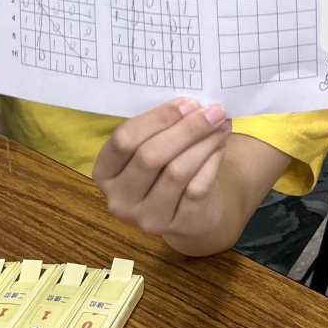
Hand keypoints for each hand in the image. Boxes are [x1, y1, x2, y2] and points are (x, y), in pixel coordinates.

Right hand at [93, 99, 231, 238]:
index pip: (123, 141)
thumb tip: (193, 105)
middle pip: (151, 156)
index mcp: (105, 172)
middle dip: (187, 129)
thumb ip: (162, 128)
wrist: (191, 210)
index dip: (157, 118)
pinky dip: (212, 162)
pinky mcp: (179, 224)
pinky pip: (198, 187)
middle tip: (213, 111)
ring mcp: (148, 217)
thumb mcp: (154, 148)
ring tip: (221, 125)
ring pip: (177, 172)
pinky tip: (220, 146)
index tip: (187, 102)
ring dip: (204, 143)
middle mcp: (120, 199)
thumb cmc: (167, 167)